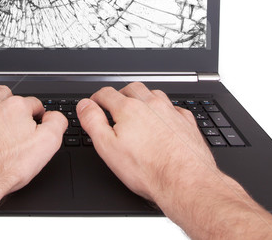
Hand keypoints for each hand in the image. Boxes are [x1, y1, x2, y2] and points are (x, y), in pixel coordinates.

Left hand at [0, 85, 67, 199]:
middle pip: (4, 93)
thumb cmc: (7, 164)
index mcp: (16, 107)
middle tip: (14, 117)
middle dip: (10, 101)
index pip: (33, 102)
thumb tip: (56, 116)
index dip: (38, 113)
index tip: (38, 123)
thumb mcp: (48, 143)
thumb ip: (57, 123)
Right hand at [77, 82, 217, 206]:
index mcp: (129, 109)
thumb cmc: (148, 170)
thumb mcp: (108, 147)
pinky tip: (163, 119)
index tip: (94, 103)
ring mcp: (171, 112)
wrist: (185, 182)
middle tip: (114, 103)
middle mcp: (151, 105)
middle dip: (120, 93)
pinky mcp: (187, 122)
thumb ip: (93, 122)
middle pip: (132, 88)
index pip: (107, 94)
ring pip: (154, 94)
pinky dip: (165, 109)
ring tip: (138, 108)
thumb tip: (84, 105)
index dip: (96, 98)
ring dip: (143, 97)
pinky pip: (174, 107)